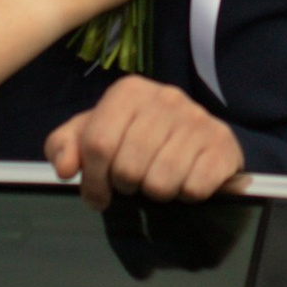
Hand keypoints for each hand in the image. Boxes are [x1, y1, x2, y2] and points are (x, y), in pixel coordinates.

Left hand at [44, 77, 245, 208]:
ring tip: (157, 179)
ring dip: (155, 193)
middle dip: (125, 187)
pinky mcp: (223, 143)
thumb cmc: (134, 138)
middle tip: (133, 182)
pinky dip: (185, 195)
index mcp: (129, 91)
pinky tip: (184, 179)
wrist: (195, 137)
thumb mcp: (92, 135)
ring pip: (161, 183)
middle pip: (128, 168)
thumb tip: (66, 168)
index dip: (93, 180)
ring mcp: (198, 119)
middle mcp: (166, 97)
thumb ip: (64, 146)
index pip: (98, 144)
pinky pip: (193, 189)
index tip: (98, 194)